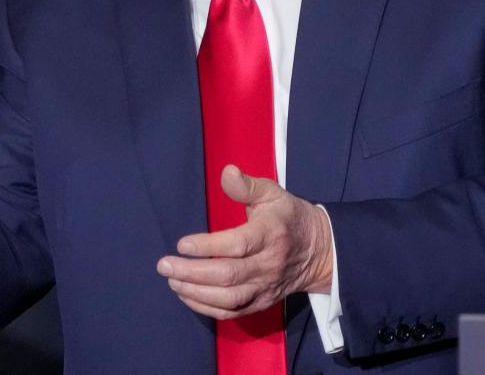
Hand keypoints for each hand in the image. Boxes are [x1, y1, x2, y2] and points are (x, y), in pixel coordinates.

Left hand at [156, 165, 333, 319]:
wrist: (319, 251)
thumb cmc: (287, 217)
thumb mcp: (272, 193)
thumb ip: (247, 186)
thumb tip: (227, 172)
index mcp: (270, 234)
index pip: (237, 244)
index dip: (208, 247)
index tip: (182, 244)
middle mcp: (268, 264)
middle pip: (228, 275)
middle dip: (192, 273)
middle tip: (164, 266)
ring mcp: (265, 287)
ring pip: (228, 298)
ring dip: (196, 292)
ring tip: (171, 280)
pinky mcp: (262, 302)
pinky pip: (232, 312)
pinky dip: (206, 308)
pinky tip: (186, 295)